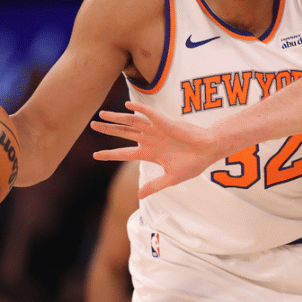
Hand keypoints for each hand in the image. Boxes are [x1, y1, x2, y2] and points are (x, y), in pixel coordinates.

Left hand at [90, 101, 220, 198]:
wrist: (209, 151)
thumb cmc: (193, 164)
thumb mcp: (171, 178)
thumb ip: (155, 185)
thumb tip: (140, 196)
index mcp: (151, 153)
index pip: (125, 153)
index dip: (110, 154)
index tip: (95, 155)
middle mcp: (150, 140)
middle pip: (124, 133)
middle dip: (108, 129)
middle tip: (93, 125)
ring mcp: (157, 130)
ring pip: (132, 122)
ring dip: (117, 118)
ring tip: (102, 115)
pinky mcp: (166, 123)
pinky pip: (149, 114)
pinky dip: (138, 109)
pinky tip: (127, 106)